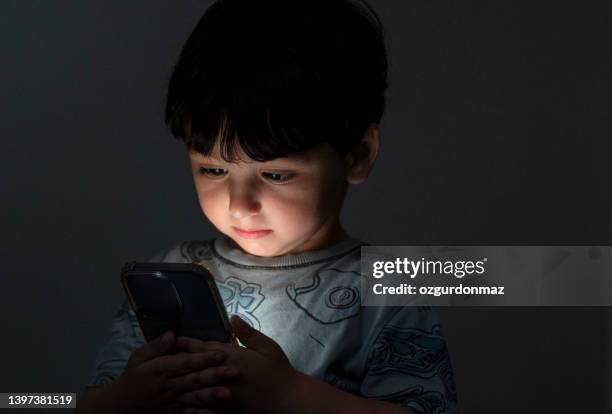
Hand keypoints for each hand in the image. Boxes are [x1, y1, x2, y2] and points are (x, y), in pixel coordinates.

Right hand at [110, 331, 232, 413]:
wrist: (121, 405)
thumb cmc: (133, 377)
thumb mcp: (138, 358)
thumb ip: (156, 346)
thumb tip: (172, 333)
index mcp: (162, 369)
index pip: (186, 362)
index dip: (204, 357)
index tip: (221, 352)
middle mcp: (169, 385)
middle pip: (195, 379)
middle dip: (215, 375)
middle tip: (234, 370)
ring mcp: (173, 401)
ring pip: (195, 397)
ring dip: (212, 395)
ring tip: (228, 393)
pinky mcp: (175, 412)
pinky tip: (216, 413)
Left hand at [175, 316, 303, 413]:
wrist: (284, 398)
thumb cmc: (278, 370)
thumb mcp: (267, 346)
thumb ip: (248, 333)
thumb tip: (232, 318)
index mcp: (233, 357)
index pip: (205, 349)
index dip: (189, 343)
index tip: (175, 339)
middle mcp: (224, 374)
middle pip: (197, 366)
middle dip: (179, 360)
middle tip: (162, 356)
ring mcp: (223, 391)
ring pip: (197, 384)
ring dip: (183, 378)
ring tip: (168, 375)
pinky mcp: (226, 405)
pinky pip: (205, 401)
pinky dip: (193, 396)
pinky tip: (183, 395)